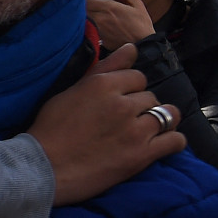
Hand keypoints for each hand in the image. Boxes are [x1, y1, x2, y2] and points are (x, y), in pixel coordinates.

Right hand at [27, 44, 185, 203]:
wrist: (43, 169)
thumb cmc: (50, 129)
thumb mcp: (72, 91)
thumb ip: (105, 68)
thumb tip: (131, 48)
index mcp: (103, 85)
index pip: (137, 76)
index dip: (130, 89)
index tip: (119, 102)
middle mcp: (122, 104)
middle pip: (150, 96)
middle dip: (141, 107)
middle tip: (124, 122)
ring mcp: (134, 130)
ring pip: (166, 115)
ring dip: (160, 121)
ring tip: (147, 130)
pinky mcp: (141, 156)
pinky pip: (174, 141)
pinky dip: (173, 141)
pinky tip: (162, 144)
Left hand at [85, 0, 154, 49]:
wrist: (143, 46)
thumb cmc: (141, 25)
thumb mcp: (136, 4)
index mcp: (108, 7)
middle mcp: (100, 18)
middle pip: (81, 8)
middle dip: (79, 4)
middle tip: (81, 2)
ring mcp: (97, 29)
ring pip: (82, 19)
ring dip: (81, 15)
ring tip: (84, 12)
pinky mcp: (97, 38)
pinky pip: (86, 29)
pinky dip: (85, 25)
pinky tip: (90, 24)